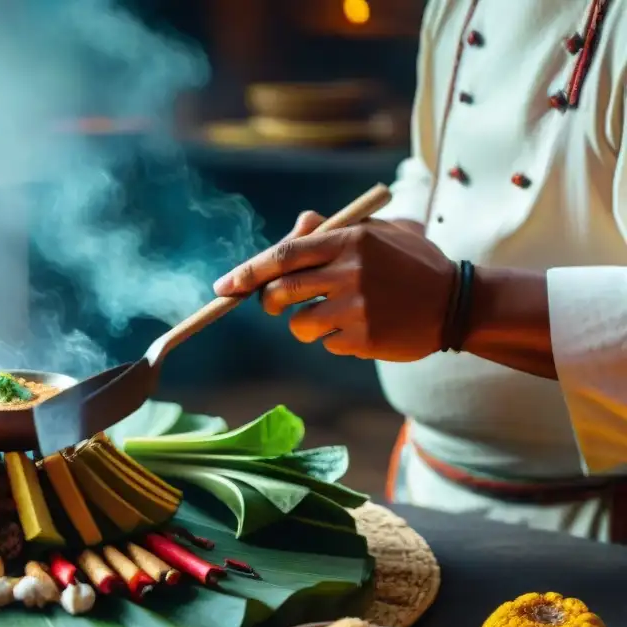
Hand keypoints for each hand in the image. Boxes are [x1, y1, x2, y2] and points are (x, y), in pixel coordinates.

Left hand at [213, 211, 455, 361]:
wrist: (458, 302)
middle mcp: (350, 272)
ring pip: (298, 325)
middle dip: (268, 301)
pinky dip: (335, 340)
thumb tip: (297, 226)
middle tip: (276, 303)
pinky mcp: (364, 339)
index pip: (283, 255)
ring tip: (333, 316)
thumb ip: (335, 229)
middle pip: (280, 292)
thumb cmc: (411, 264)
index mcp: (350, 241)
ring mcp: (357, 308)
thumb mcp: (379, 233)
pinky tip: (362, 328)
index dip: (247, 272)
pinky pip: (326, 344)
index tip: (224, 286)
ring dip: (305, 324)